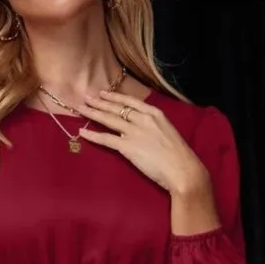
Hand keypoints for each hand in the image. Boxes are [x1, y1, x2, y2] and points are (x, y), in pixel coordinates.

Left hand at [78, 90, 215, 204]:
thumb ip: (154, 127)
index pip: (130, 101)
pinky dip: (93, 135)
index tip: (103, 93)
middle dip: (100, 102)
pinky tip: (83, 132)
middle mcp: (143, 119)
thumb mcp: (168, 133)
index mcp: (155, 114)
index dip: (115, 97)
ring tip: (81, 109)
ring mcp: (135, 132)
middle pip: (117, 108)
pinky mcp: (128, 147)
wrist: (182, 170)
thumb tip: (144, 129)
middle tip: (86, 98)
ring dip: (93, 113)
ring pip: (109, 120)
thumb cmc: (178, 156)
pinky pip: (106, 139)